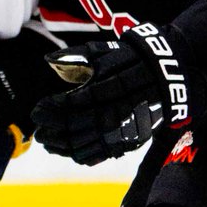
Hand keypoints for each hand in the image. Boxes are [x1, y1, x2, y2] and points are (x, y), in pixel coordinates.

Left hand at [31, 37, 166, 166]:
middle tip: (37, 124)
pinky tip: (65, 150)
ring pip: (90, 142)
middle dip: (55, 126)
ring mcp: (128, 127)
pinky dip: (82, 154)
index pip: (76, 101)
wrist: (169, 77)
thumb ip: (77, 56)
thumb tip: (48, 58)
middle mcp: (121, 109)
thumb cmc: (131, 60)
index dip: (54, 107)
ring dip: (64, 143)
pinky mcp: (132, 140)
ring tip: (45, 139)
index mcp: (113, 85)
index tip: (39, 107)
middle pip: (81, 123)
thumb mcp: (106, 51)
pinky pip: (103, 153)